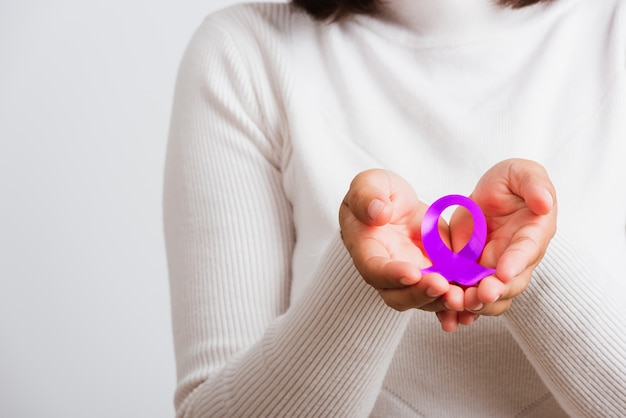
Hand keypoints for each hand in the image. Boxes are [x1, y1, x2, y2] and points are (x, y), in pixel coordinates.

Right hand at [339, 169, 464, 313]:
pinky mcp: (435, 272)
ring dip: (442, 301)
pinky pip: (446, 291)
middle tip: (442, 286)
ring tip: (463, 296)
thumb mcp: (368, 183)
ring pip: (424, 299)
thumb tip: (378, 213)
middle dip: (421, 294)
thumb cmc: (374, 192)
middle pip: (399, 295)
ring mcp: (412, 275)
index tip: (412, 273)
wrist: (392, 203)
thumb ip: (367, 196)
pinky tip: (476, 299)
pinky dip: (460, 299)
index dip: (392, 274)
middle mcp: (387, 271)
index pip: (374, 269)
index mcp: (366, 250)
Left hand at [447, 159, 556, 323]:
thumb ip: (534, 183)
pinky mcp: (471, 273)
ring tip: (457, 305)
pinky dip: (458, 308)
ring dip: (475, 304)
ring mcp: (493, 269)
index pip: (527, 251)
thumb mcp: (522, 172)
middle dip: (494, 292)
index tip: (503, 273)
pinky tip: (447, 317)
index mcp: (533, 234)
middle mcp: (516, 259)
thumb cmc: (511, 182)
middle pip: (509, 283)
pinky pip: (467, 295)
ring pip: (489, 296)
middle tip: (478, 296)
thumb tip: (544, 203)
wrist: (489, 195)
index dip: (516, 263)